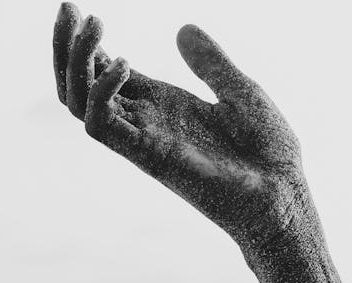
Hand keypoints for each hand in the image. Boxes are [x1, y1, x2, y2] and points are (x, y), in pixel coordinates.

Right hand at [53, 3, 318, 252]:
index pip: (105, 74)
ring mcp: (142, 140)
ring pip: (80, 104)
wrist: (284, 196)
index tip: (78, 11)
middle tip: (66, 7)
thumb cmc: (267, 154)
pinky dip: (101, 92)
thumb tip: (183, 29)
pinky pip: (102, 127)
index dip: (87, 45)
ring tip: (92, 23)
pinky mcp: (148, 156)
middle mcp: (144, 122)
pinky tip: (121, 62)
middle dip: (66, 48)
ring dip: (75, 62)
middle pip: (81, 87)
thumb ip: (210, 63)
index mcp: (162, 106)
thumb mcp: (240, 91)